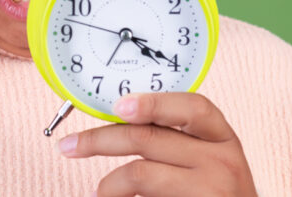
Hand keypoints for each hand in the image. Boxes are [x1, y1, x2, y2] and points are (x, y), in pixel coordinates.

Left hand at [57, 92, 257, 196]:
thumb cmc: (213, 191)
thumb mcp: (207, 159)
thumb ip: (174, 139)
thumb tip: (116, 119)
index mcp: (221, 137)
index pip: (193, 107)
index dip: (153, 103)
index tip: (118, 106)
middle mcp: (222, 160)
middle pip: (149, 138)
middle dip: (99, 140)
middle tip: (68, 145)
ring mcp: (212, 190)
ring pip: (140, 173)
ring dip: (108, 184)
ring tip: (98, 192)